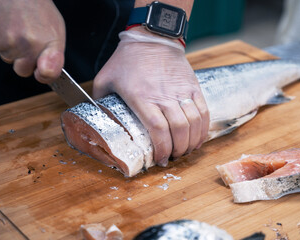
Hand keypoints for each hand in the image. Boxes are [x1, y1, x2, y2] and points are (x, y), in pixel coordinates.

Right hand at [0, 0, 64, 82]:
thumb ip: (53, 54)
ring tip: (16, 28)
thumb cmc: (37, 7)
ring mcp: (9, 43)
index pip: (48, 73)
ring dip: (11, 49)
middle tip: (27, 40)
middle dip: (24, 61)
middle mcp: (29, 45)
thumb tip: (47, 72)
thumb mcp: (55, 30)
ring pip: (8, 60)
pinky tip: (5, 26)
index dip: (45, 75)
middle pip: (23, 71)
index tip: (42, 71)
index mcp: (48, 43)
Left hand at [93, 29, 209, 166]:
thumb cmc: (127, 59)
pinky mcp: (193, 87)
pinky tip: (198, 137)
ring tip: (186, 151)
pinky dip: (203, 128)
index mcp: (141, 97)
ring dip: (192, 142)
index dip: (162, 148)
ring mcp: (181, 92)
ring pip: (194, 123)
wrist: (152, 38)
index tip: (160, 159)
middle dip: (178, 150)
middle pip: (178, 130)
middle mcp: (164, 96)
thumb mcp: (105, 78)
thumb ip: (99, 99)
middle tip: (173, 158)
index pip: (157, 129)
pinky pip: (203, 111)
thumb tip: (96, 116)